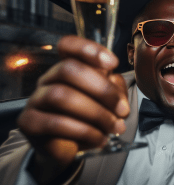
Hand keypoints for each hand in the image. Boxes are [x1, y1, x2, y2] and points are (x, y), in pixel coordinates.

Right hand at [17, 36, 129, 182]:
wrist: (66, 149)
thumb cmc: (87, 120)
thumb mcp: (107, 102)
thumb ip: (115, 90)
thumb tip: (118, 95)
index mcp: (67, 68)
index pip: (67, 46)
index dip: (88, 49)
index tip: (113, 64)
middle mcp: (49, 79)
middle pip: (68, 69)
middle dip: (102, 89)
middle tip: (122, 109)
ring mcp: (36, 100)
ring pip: (62, 96)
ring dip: (96, 113)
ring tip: (114, 127)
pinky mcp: (29, 123)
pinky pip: (56, 123)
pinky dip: (85, 131)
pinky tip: (99, 138)